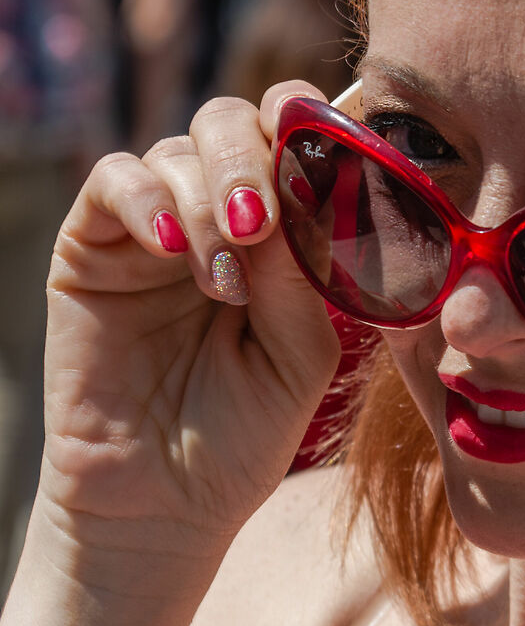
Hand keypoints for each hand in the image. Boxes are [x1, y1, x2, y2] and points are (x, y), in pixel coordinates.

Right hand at [31, 82, 339, 586]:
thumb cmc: (243, 435)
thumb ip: (302, 276)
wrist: (163, 504)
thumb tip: (286, 196)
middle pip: (234, 122)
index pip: (295, 141)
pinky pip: (113, 180)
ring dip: (208, 198)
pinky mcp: (92, 247)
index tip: (331, 159)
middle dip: (253, 157)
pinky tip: (170, 248)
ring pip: (178, 149)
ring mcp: (152, 227)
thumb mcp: (301, 355)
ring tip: (220, 279)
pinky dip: (145, 198)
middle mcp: (216, 214)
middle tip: (260, 222)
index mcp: (279, 232)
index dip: (312, 130)